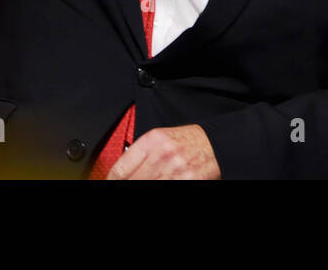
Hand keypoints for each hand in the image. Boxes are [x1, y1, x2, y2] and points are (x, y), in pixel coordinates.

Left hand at [106, 124, 220, 179]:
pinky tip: (160, 184)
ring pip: (146, 186)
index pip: (120, 168)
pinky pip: (165, 189)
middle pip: (131, 181)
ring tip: (148, 182)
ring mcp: (174, 171)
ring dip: (141, 186)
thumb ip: (142, 153)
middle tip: (128, 184)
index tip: (111, 183)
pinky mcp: (187, 182)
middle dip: (127, 185)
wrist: (216, 144)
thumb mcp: (162, 139)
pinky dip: (158, 188)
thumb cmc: (189, 141)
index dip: (112, 181)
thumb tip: (123, 172)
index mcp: (152, 141)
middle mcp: (161, 155)